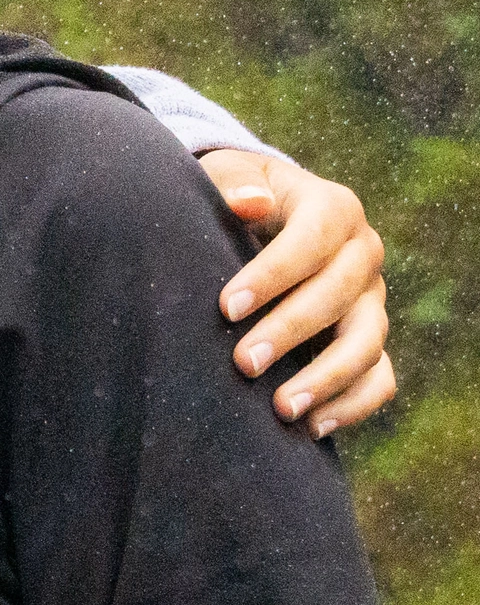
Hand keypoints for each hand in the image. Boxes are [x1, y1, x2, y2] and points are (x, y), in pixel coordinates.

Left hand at [201, 151, 394, 438]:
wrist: (257, 222)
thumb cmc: (232, 198)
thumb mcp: (226, 177)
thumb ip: (234, 184)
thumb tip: (250, 203)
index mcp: (333, 208)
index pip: (312, 240)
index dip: (273, 275)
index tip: (226, 307)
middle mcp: (362, 254)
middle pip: (338, 296)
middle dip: (289, 332)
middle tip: (242, 364)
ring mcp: (371, 300)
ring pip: (367, 342)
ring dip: (326, 378)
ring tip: (281, 408)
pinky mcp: (368, 338)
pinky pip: (379, 378)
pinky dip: (353, 405)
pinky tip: (313, 427)